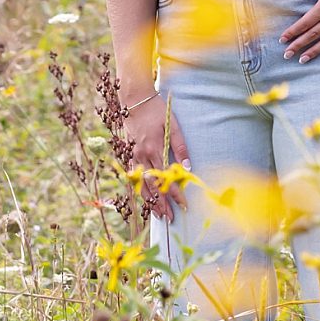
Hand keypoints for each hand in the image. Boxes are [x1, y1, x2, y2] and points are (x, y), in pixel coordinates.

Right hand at [127, 92, 190, 220]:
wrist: (135, 101)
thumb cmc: (157, 111)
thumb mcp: (173, 126)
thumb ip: (180, 147)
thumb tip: (188, 169)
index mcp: (155, 149)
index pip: (168, 179)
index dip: (176, 194)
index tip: (184, 205)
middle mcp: (144, 156)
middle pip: (154, 187)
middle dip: (163, 204)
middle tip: (171, 219)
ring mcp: (135, 157)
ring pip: (142, 185)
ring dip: (151, 202)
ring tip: (158, 215)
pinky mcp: (131, 155)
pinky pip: (135, 178)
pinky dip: (141, 191)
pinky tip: (146, 199)